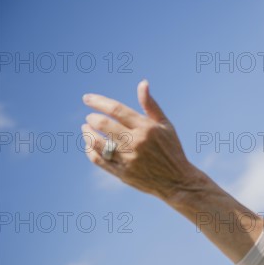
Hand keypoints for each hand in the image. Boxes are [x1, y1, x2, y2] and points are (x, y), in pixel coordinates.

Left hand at [82, 80, 199, 201]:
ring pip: (98, 143)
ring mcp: (129, 159)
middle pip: (104, 125)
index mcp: (146, 128)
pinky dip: (90, 151)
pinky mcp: (123, 174)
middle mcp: (136, 142)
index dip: (98, 102)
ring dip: (87, 133)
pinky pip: (99, 160)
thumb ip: (150, 105)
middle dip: (92, 118)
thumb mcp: (165, 125)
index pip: (116, 110)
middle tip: (90, 117)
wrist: (177, 181)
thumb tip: (142, 83)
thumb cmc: (171, 149)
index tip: (87, 98)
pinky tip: (89, 145)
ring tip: (85, 128)